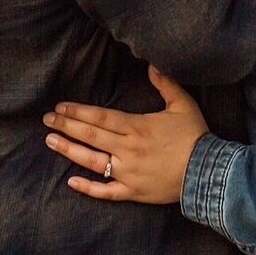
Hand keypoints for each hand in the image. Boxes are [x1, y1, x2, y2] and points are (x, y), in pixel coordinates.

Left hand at [43, 66, 207, 204]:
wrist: (208, 173)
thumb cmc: (195, 136)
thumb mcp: (183, 104)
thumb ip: (166, 83)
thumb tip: (152, 63)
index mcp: (137, 126)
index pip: (99, 117)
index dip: (77, 111)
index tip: (60, 107)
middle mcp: (128, 149)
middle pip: (90, 136)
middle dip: (66, 126)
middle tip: (47, 120)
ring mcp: (128, 172)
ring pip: (91, 161)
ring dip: (68, 150)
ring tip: (50, 141)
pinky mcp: (132, 191)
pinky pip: (106, 191)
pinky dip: (88, 188)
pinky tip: (71, 182)